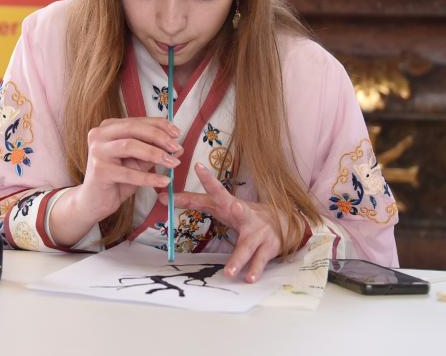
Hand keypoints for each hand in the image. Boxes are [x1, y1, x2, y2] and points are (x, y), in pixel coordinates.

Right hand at [75, 116, 181, 221]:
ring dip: (155, 153)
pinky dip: (149, 177)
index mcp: (109, 127)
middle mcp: (99, 135)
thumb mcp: (138, 163)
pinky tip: (164, 181)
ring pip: (130, 146)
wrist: (94, 201)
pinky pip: (129, 173)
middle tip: (176, 147)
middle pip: (133, 128)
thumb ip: (154, 152)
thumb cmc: (117, 179)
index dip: (159, 125)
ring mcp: (97, 151)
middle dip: (158, 136)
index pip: (137, 121)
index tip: (177, 133)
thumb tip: (178, 147)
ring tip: (173, 163)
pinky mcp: (99, 170)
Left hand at [161, 163, 303, 282]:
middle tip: (237, 207)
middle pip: (238, 210)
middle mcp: (245, 214)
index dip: (207, 179)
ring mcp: (258, 232)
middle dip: (238, 209)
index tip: (197, 166)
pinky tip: (248, 279)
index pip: (215, 191)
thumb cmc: (245, 214)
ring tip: (229, 272)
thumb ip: (194, 202)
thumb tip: (159, 197)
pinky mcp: (268, 247)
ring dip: (238, 259)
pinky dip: (253, 270)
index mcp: (230, 204)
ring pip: (246, 247)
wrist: (286, 223)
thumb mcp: (222, 206)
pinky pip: (258, 261)